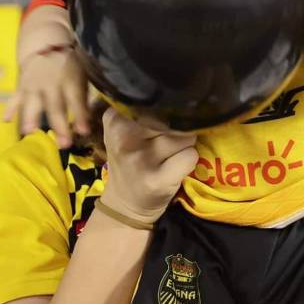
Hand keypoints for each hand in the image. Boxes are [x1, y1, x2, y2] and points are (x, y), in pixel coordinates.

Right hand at [4, 43, 90, 148]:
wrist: (45, 44)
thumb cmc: (68, 65)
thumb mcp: (81, 77)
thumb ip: (82, 99)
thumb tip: (84, 124)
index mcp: (69, 81)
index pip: (76, 101)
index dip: (81, 116)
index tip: (84, 132)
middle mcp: (51, 84)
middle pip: (55, 107)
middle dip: (59, 125)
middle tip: (63, 144)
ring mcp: (34, 86)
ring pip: (32, 103)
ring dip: (30, 117)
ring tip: (29, 131)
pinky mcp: (21, 87)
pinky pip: (14, 98)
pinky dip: (9, 108)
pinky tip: (5, 120)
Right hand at [99, 109, 196, 225]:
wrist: (125, 205)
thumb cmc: (129, 163)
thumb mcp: (121, 134)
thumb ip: (137, 112)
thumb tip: (175, 98)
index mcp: (114, 122)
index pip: (152, 102)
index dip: (159, 111)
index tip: (152, 125)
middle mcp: (125, 140)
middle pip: (170, 120)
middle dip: (174, 130)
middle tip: (162, 145)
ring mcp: (142, 160)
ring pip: (183, 136)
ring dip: (184, 144)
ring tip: (171, 155)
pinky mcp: (159, 179)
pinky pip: (189, 156)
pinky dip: (190, 159)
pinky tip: (178, 166)